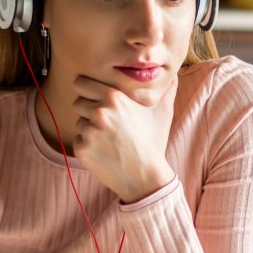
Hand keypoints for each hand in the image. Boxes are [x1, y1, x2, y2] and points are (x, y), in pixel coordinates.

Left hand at [70, 75, 176, 201]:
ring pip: (79, 122)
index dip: (86, 89)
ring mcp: (89, 131)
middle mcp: (99, 112)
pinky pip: (78, 140)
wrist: (145, 177)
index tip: (92, 96)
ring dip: (89, 129)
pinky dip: (88, 146)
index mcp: (115, 98)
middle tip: (105, 122)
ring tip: (109, 139)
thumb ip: (166, 90)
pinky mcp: (82, 149)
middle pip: (77, 102)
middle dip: (88, 109)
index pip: (81, 83)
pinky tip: (105, 151)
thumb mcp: (162, 113)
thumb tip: (174, 75)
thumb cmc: (153, 143)